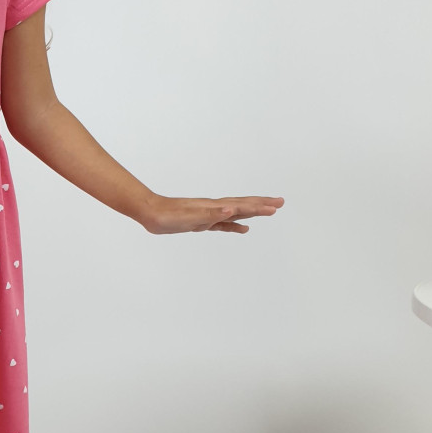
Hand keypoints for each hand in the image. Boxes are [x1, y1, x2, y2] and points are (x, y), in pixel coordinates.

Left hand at [142, 194, 283, 234]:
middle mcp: (215, 208)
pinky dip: (235, 225)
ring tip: (268, 212)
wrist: (151, 213)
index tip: (277, 205)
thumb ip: (212, 214)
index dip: (260, 206)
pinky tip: (243, 229)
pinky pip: (224, 224)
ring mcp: (210, 215)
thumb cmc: (169, 215)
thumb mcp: (191, 216)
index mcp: (215, 206)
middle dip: (262, 205)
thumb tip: (232, 209)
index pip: (243, 205)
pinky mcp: (202, 222)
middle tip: (280, 203)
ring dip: (253, 212)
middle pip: (244, 205)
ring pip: (237, 213)